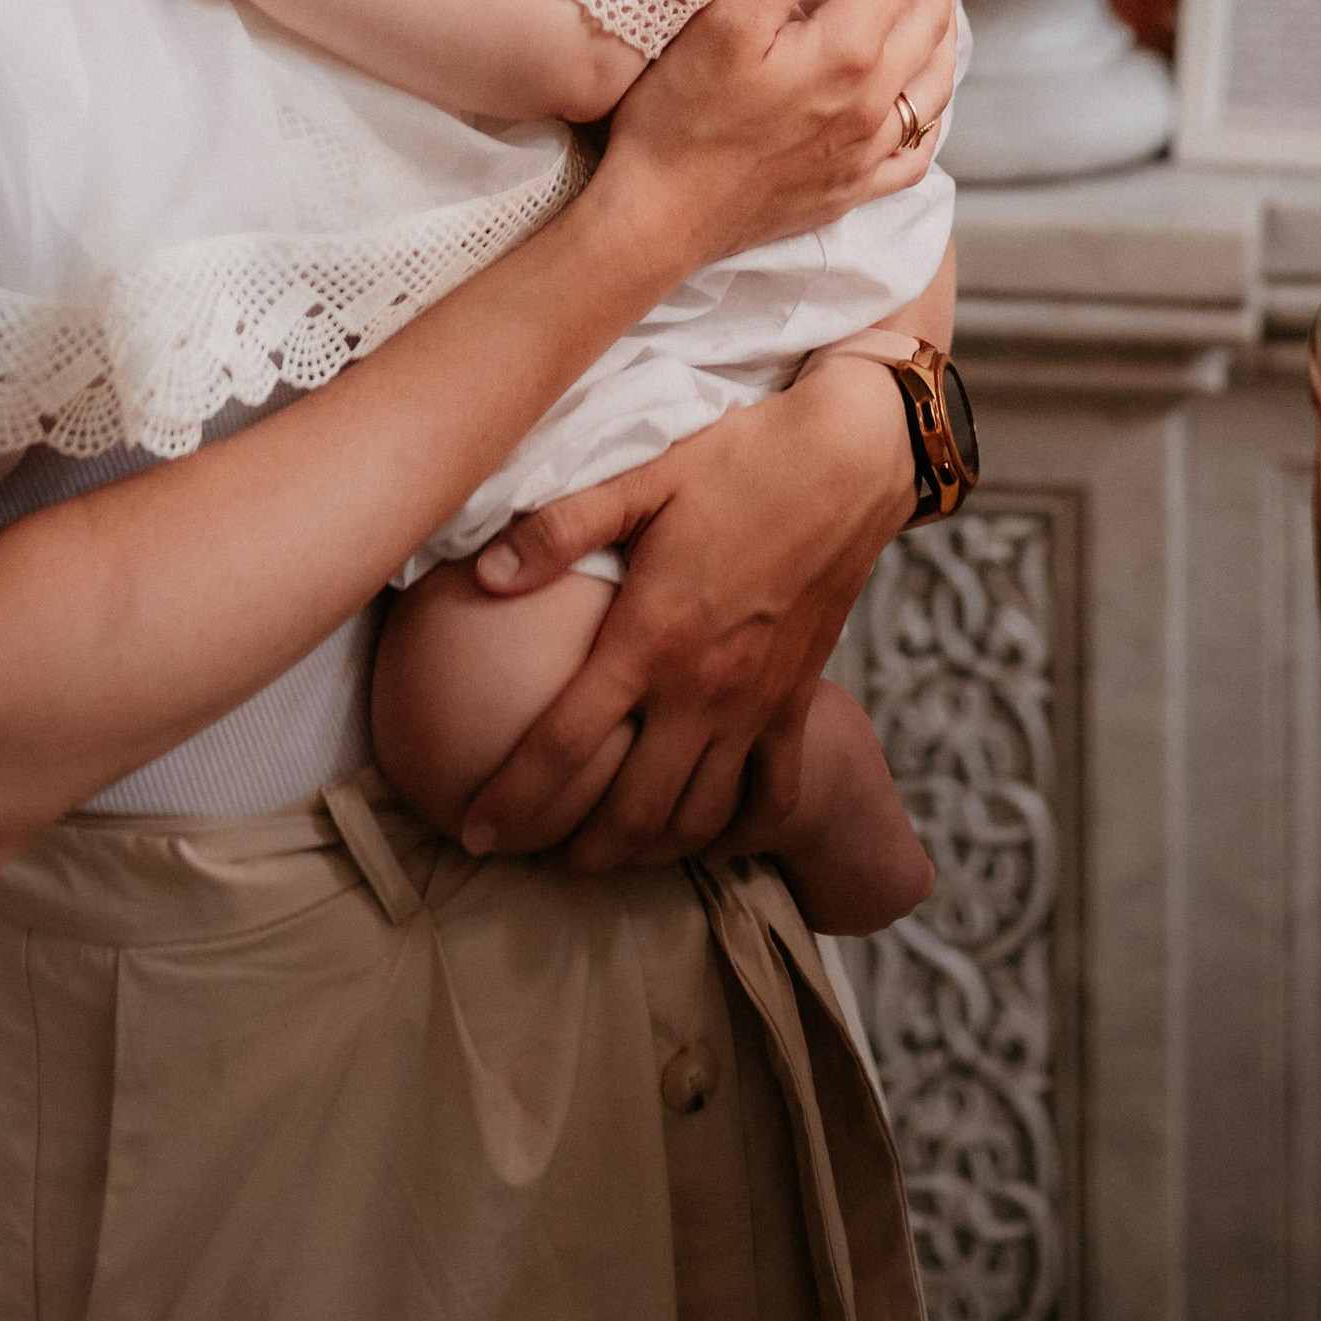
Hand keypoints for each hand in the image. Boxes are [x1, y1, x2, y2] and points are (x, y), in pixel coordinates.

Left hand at [459, 349, 914, 865]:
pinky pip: (770, 798)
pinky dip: (735, 835)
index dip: (513, 800)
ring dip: (645, 854)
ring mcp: (756, 706)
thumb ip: (559, 530)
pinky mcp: (797, 705)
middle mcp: (704, 688)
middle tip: (530, 857)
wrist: (848, 462)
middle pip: (631, 811)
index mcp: (652, 637)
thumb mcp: (641, 480)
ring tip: (601, 855)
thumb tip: (481, 572)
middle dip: (573, 851)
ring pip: (697, 819)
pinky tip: (700, 837)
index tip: (472, 831)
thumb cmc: (738, 463)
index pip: (565, 745)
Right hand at [596, 0, 958, 271]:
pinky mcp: (854, 188)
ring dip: (946, 21)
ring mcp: (869, 152)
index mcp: (847, 53)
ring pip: (936, 78)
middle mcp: (874, 103)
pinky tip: (925, 91)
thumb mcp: (726, 21)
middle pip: (929, 14)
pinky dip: (933, 106)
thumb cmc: (680, 117)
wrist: (659, 220)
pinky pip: (920, 147)